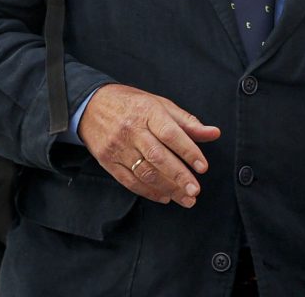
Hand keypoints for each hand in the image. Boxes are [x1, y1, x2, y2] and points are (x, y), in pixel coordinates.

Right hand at [77, 83, 220, 207]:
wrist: (90, 104)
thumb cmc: (130, 104)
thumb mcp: (159, 104)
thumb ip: (187, 122)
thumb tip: (214, 133)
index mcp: (147, 112)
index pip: (171, 133)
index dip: (188, 151)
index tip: (203, 167)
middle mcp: (131, 129)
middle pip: (158, 156)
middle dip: (179, 176)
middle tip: (195, 191)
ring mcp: (117, 146)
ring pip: (145, 172)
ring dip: (167, 188)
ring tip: (186, 199)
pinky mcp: (107, 160)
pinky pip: (129, 180)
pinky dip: (148, 192)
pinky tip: (164, 197)